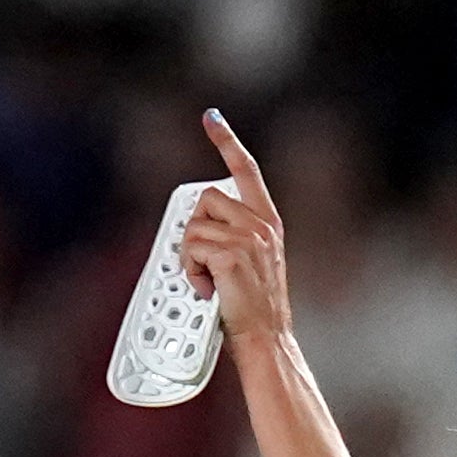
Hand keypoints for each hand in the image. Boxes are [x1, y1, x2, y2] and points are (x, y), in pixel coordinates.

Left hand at [179, 111, 290, 347]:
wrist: (267, 338)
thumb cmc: (254, 310)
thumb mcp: (250, 264)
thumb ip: (231, 239)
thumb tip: (194, 233)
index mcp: (267, 221)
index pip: (246, 169)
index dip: (227, 141)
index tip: (212, 118)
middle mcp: (260, 224)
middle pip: (206, 199)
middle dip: (193, 229)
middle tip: (200, 261)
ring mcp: (247, 238)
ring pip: (194, 227)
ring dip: (189, 256)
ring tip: (205, 281)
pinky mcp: (231, 254)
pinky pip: (192, 249)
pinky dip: (190, 271)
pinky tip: (206, 289)